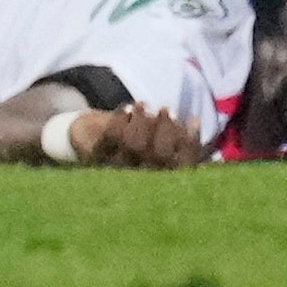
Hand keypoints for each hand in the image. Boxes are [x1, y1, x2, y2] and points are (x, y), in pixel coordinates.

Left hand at [68, 105, 196, 169]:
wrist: (86, 147)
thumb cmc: (132, 148)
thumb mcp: (156, 148)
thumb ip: (178, 142)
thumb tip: (200, 130)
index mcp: (158, 182)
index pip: (182, 167)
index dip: (191, 144)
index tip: (194, 119)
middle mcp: (138, 180)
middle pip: (158, 156)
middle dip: (165, 129)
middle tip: (167, 109)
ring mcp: (116, 170)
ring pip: (134, 145)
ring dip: (142, 121)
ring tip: (144, 104)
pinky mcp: (96, 156)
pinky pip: (111, 136)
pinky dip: (120, 118)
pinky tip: (126, 106)